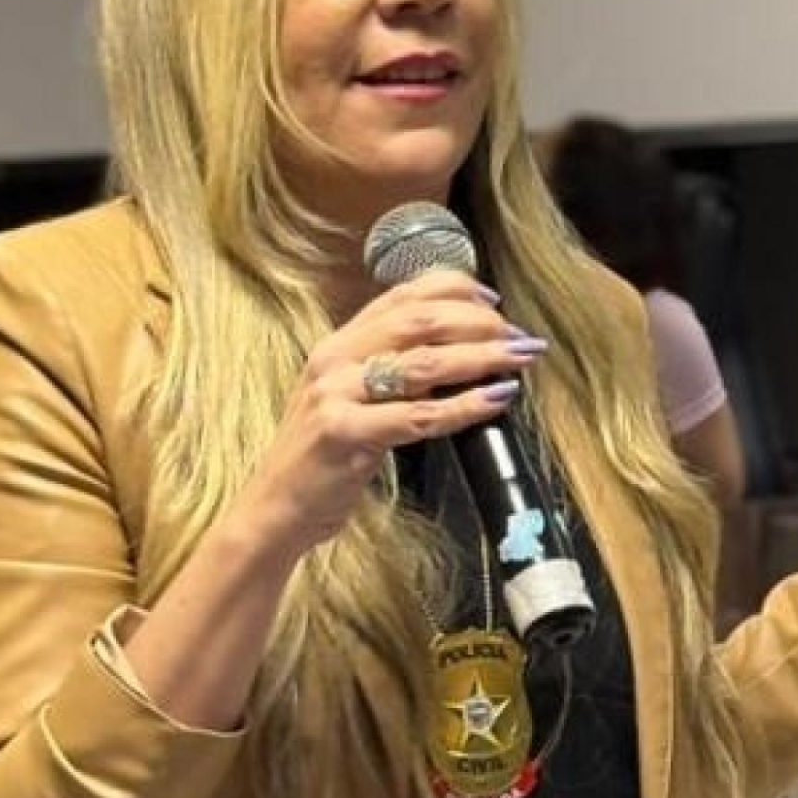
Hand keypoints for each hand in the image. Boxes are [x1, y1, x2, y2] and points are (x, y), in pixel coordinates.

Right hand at [239, 269, 541, 560]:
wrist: (276, 507)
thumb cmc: (324, 457)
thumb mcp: (353, 400)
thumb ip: (393, 372)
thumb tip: (460, 354)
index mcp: (339, 343)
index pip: (401, 295)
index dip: (454, 289)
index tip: (495, 300)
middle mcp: (335, 358)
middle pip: (419, 321)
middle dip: (478, 322)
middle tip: (519, 336)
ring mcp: (336, 394)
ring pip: (424, 363)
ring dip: (482, 357)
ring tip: (520, 358)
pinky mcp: (345, 433)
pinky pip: (419, 415)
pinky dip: (465, 406)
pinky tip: (497, 400)